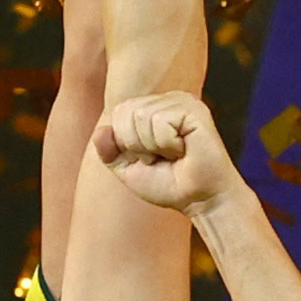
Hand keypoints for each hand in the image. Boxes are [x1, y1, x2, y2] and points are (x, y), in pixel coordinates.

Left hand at [90, 92, 239, 217]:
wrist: (200, 200)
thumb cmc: (170, 185)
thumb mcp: (128, 170)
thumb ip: (109, 151)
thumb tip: (100, 131)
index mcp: (152, 108)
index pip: (118, 113)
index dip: (126, 143)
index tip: (150, 158)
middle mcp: (167, 100)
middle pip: (126, 112)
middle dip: (137, 145)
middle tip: (162, 158)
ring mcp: (182, 102)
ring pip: (142, 116)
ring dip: (153, 146)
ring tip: (174, 154)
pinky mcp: (194, 110)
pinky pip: (161, 122)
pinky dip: (167, 144)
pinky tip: (184, 150)